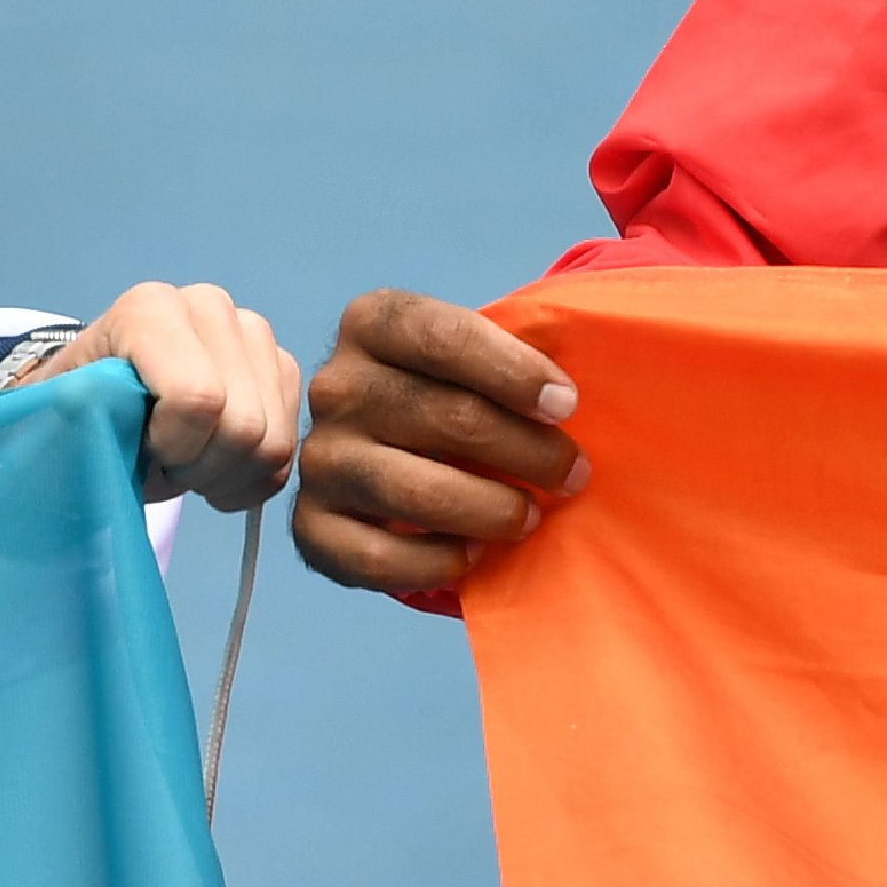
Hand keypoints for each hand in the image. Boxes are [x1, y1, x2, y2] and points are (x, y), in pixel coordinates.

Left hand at [18, 281, 306, 510]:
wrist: (98, 401)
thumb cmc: (74, 412)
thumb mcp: (56, 414)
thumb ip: (81, 415)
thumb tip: (116, 426)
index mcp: (152, 308)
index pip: (198, 398)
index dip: (172, 447)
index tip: (138, 449)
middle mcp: (212, 307)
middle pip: (244, 424)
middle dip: (201, 468)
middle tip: (161, 467)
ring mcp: (254, 335)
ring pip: (273, 442)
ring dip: (226, 477)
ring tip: (185, 470)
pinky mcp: (281, 368)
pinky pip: (290, 450)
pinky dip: (252, 480)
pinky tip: (213, 474)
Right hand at [292, 288, 585, 599]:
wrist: (405, 452)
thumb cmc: (467, 394)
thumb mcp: (487, 355)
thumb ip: (528, 353)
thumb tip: (574, 392)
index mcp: (375, 323)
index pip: (445, 337)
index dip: (515, 372)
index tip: (568, 405)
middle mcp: (336, 386)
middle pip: (445, 417)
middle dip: (527, 452)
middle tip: (574, 475)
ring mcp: (320, 457)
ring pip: (414, 490)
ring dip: (491, 510)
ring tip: (531, 518)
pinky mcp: (312, 524)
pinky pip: (375, 556)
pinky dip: (435, 563)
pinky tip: (474, 554)